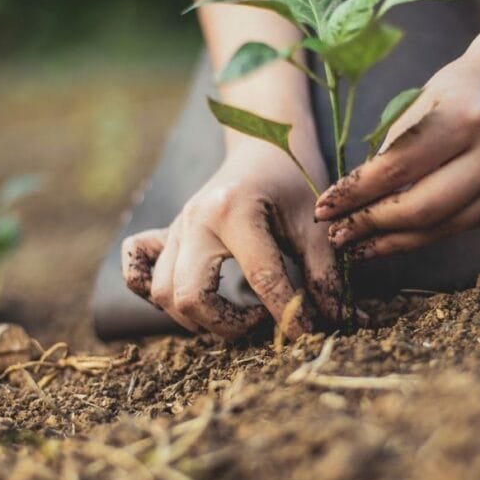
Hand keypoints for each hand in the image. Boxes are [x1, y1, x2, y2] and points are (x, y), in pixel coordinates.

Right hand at [121, 140, 339, 339]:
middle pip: (190, 296)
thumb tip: (342, 321)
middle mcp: (194, 220)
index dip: (288, 314)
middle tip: (260, 321)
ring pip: (163, 294)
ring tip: (236, 313)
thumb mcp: (315, 223)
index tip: (308, 333)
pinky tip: (186, 297)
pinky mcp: (164, 234)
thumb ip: (326, 273)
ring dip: (198, 318)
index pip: (260, 279)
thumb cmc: (293, 182)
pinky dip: (150, 290)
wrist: (263, 145)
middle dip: (228, 324)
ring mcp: (174, 228)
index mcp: (234, 211)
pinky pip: (136, 268)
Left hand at [314, 41, 479, 259]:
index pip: (397, 169)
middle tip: (338, 235)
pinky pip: (462, 226)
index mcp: (466, 116)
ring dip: (395, 242)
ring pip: (442, 227)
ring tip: (360, 246)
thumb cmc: (459, 87)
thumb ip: (391, 151)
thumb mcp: (420, 102)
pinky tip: (396, 237)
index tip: (324, 209)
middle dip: (372, 225)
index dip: (355, 194)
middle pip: (422, 208)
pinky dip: (425, 234)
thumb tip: (350, 205)